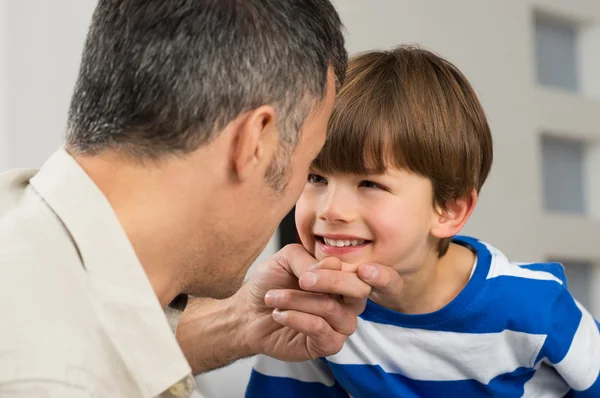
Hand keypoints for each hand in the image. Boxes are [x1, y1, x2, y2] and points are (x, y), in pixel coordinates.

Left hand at [236, 244, 402, 360]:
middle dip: (331, 282)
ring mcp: (338, 324)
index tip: (348, 266)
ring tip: (273, 297)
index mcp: (342, 277)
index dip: (368, 270)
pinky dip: (297, 318)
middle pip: (359, 291)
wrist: (247, 312)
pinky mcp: (326, 345)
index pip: (364, 272)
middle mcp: (346, 301)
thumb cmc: (270, 283)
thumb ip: (308, 259)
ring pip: (332, 309)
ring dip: (299, 301)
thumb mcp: (286, 259)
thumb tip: (333, 265)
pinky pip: (321, 330)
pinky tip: (280, 313)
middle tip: (303, 279)